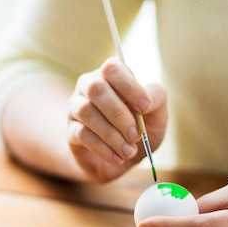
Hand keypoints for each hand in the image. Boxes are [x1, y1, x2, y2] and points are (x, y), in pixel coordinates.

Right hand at [67, 57, 166, 182]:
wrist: (123, 158)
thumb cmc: (139, 128)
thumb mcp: (156, 114)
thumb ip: (156, 99)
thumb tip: (146, 101)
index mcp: (111, 77)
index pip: (112, 68)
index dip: (129, 86)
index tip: (146, 107)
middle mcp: (89, 87)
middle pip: (96, 88)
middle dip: (119, 114)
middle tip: (136, 135)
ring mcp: (76, 108)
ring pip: (86, 112)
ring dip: (112, 135)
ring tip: (129, 151)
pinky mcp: (71, 131)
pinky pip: (82, 134)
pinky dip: (103, 149)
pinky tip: (118, 158)